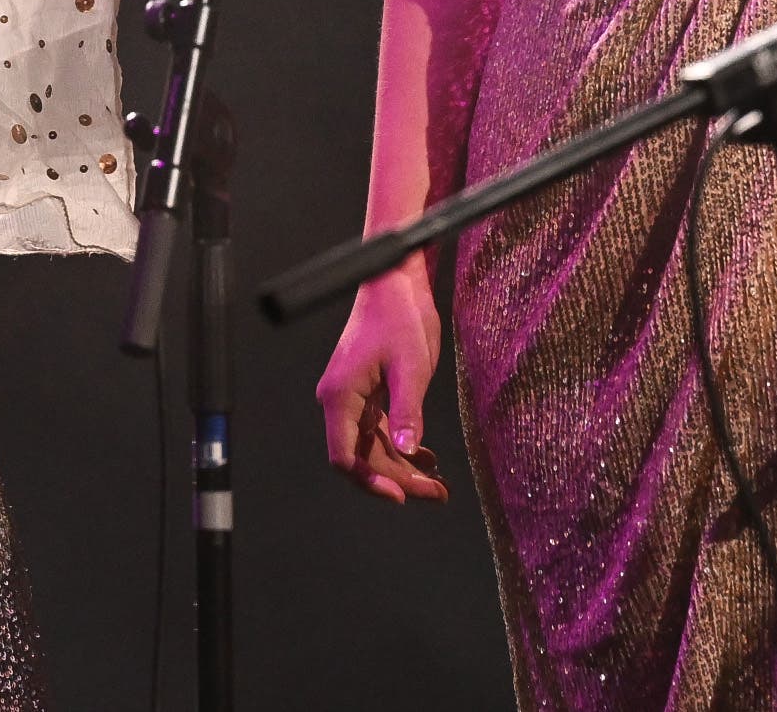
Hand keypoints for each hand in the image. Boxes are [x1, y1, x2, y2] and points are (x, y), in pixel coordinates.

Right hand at [317, 259, 450, 503]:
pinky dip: (400, 446)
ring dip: (401, 467)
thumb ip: (407, 411)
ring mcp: (352, 397)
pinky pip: (378, 430)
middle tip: (435, 491)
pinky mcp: (366, 392)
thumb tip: (406, 451)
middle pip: (361, 457)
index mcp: (341, 395)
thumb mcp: (411, 367)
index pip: (344, 457)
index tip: (402, 496)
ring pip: (371, 447)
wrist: (394, 280)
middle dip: (397, 478)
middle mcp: (340, 400)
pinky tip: (426, 457)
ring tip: (436, 482)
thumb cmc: (399, 316)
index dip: (371, 482)